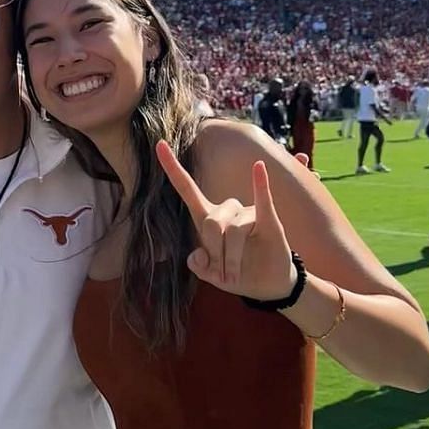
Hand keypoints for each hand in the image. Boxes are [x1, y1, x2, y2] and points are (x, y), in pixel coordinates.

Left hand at [156, 140, 294, 299]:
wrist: (266, 285)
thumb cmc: (235, 274)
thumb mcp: (211, 274)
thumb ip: (198, 266)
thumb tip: (197, 256)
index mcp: (207, 217)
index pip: (187, 188)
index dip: (172, 168)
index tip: (159, 144)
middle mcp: (227, 211)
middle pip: (210, 222)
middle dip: (213, 251)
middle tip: (220, 274)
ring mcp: (248, 214)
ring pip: (233, 230)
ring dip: (231, 258)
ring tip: (234, 275)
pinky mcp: (269, 222)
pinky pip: (263, 201)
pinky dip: (261, 185)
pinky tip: (258, 168)